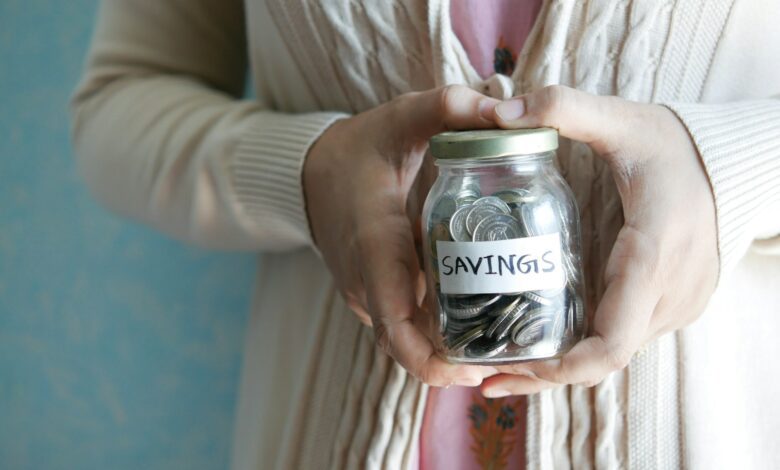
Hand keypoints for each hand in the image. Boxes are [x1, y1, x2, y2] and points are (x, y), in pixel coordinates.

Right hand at [304, 86, 499, 386]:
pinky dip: (435, 332)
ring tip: (503, 343)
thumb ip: (447, 108)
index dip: (432, 361)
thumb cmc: (358, 149)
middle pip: (407, 346)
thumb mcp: (400, 119)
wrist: (309, 172)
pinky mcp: (370, 294)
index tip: (476, 370)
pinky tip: (477, 319)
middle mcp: (365, 282)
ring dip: (448, 351)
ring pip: (406, 339)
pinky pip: (403, 324)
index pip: (395, 325)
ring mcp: (365, 293)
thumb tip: (505, 111)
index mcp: (374, 246)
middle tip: (508, 359)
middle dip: (454, 364)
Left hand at [481, 85, 718, 395]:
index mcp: (652, 256)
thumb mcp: (622, 120)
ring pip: (612, 355)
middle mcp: (668, 294)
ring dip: (560, 365)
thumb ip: (564, 109)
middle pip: (602, 359)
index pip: (611, 341)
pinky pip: (622, 339)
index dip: (562, 367)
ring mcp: (675, 306)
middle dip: (544, 373)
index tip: (512, 367)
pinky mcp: (671, 306)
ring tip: (499, 363)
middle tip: (484, 376)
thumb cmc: (676, 146)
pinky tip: (542, 341)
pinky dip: (582, 349)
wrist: (735, 163)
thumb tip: (500, 111)